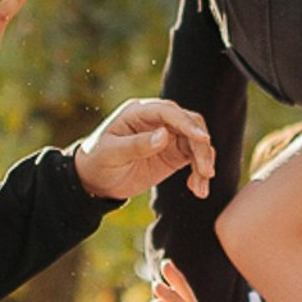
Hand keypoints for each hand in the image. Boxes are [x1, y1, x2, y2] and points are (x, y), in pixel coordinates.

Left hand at [74, 98, 214, 201]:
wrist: (95, 181)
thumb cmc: (98, 161)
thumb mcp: (112, 154)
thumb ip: (137, 144)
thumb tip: (165, 135)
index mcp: (139, 112)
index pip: (169, 112)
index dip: (187, 124)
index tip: (203, 140)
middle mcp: (157, 120)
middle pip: (190, 124)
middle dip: (201, 146)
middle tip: (206, 171)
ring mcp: (168, 136)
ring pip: (196, 142)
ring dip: (204, 162)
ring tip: (201, 187)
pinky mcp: (173, 153)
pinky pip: (195, 158)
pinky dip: (200, 172)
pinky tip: (197, 189)